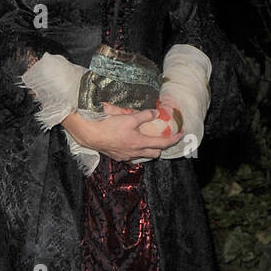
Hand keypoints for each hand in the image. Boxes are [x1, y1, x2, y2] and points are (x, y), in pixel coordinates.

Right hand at [62, 103, 184, 161]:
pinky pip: (131, 156)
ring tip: (145, 140)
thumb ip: (144, 116)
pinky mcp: (117, 157)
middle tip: (162, 138)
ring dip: (147, 149)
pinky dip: (135, 150)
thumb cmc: (109, 126)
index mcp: (140, 142)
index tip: (181, 135)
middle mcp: (135, 152)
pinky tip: (129, 143)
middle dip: (161, 147)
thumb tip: (155, 113)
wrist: (90, 135)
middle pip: (155, 154)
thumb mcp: (128, 118)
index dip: (174, 139)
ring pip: (143, 155)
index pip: (162, 143)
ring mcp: (126, 156)